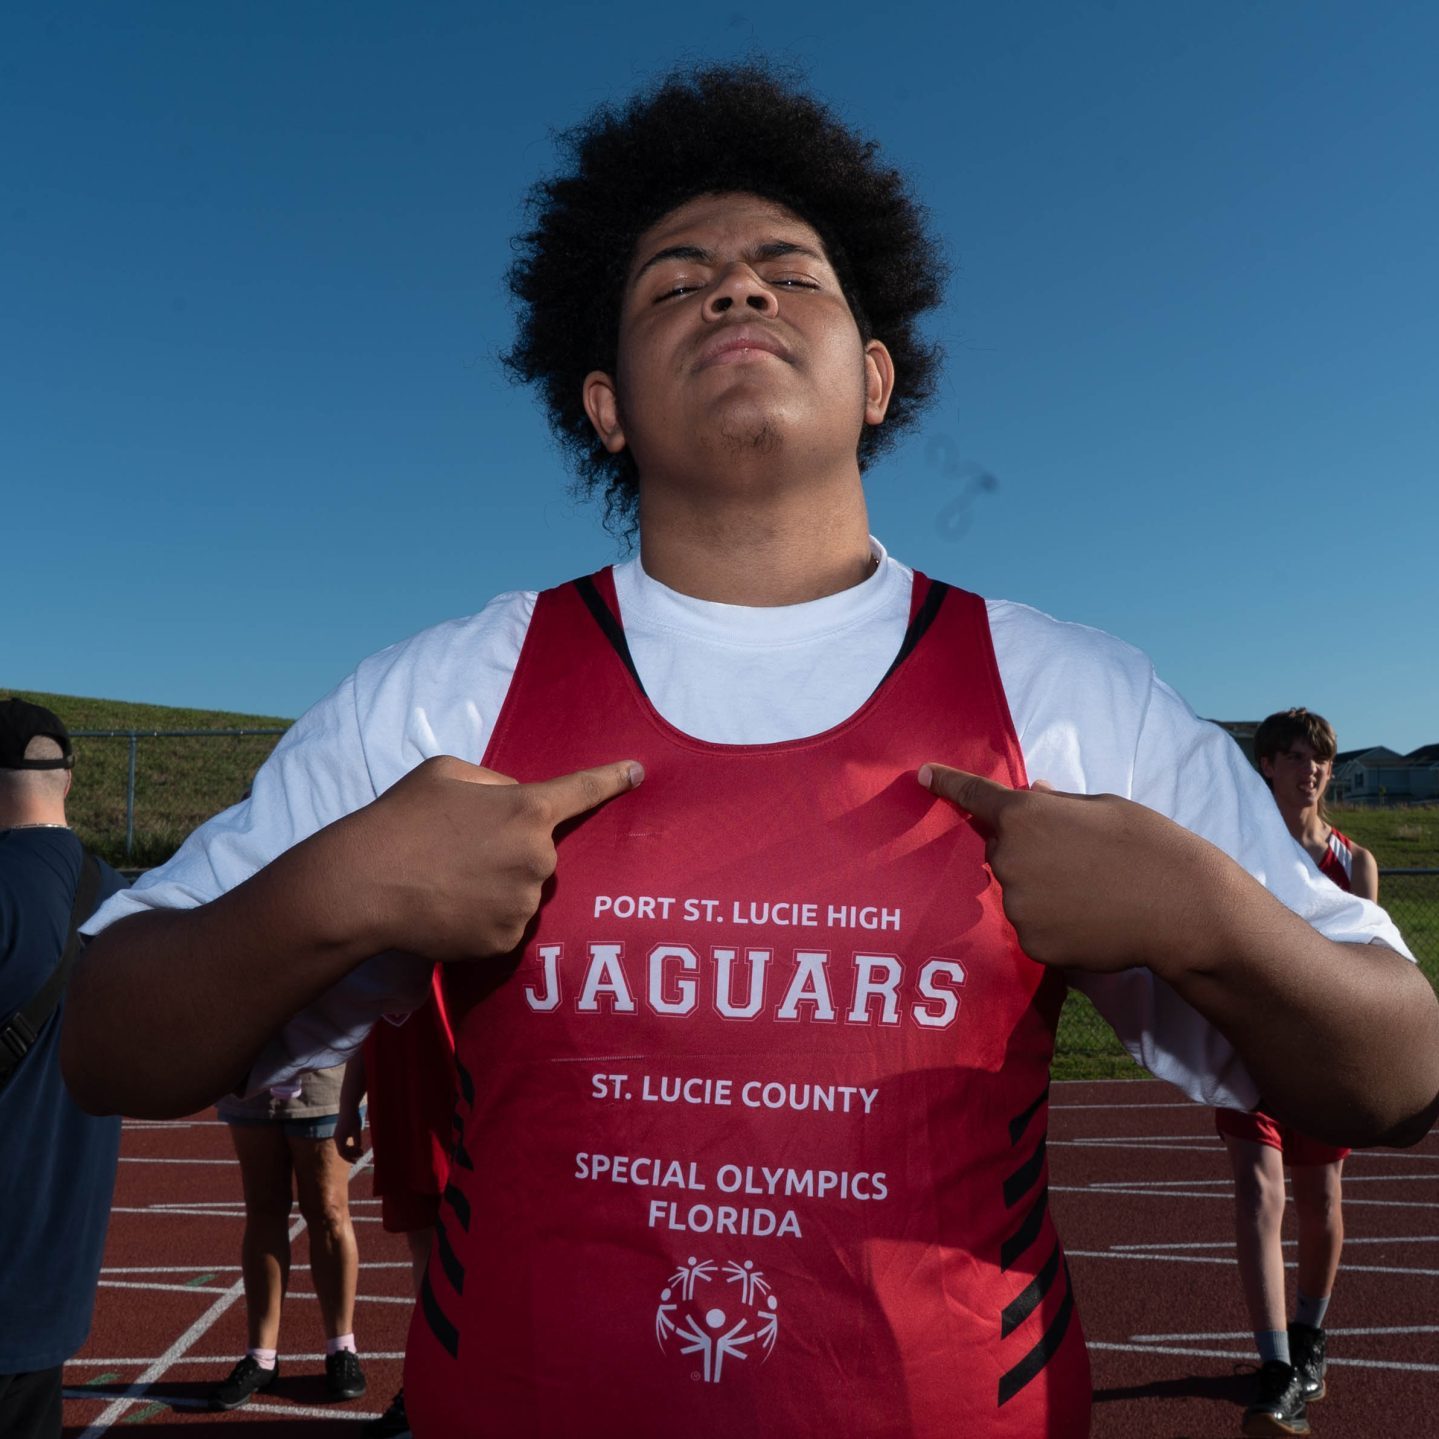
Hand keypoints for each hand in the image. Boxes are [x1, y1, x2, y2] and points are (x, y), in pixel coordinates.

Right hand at [333, 1099, 364, 1162]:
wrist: (348, 1106)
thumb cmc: (353, 1119)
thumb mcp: (357, 1131)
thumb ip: (357, 1142)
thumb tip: (358, 1150)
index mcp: (339, 1139)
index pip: (343, 1153)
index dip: (349, 1158)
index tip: (357, 1161)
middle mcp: (336, 1138)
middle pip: (343, 1151)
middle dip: (352, 1154)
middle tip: (361, 1155)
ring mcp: (337, 1134)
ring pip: (343, 1147)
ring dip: (351, 1150)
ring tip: (361, 1150)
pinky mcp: (340, 1131)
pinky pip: (343, 1142)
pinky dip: (350, 1145)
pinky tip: (357, 1143)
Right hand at [338, 755, 642, 961]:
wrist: (364, 885)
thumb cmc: (402, 818)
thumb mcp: (447, 773)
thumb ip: (495, 783)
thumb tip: (514, 799)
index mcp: (528, 808)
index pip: (582, 790)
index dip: (613, 779)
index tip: (639, 772)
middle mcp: (539, 857)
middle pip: (541, 851)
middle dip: (512, 848)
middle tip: (462, 849)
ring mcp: (525, 902)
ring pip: (525, 890)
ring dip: (499, 885)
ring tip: (450, 881)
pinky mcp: (507, 940)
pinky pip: (508, 923)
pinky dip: (485, 917)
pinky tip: (451, 909)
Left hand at [918, 763, 1237, 975]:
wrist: (1180, 906)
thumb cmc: (1147, 843)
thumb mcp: (1103, 806)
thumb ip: (1056, 803)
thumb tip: (1031, 790)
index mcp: (1023, 815)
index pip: (974, 796)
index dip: (947, 783)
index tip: (923, 775)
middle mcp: (1008, 858)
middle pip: (1001, 850)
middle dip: (1027, 850)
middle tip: (1077, 858)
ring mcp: (1016, 904)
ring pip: (1016, 891)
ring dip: (1040, 889)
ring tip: (1091, 892)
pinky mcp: (1031, 942)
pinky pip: (1032, 926)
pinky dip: (1053, 923)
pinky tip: (1090, 919)